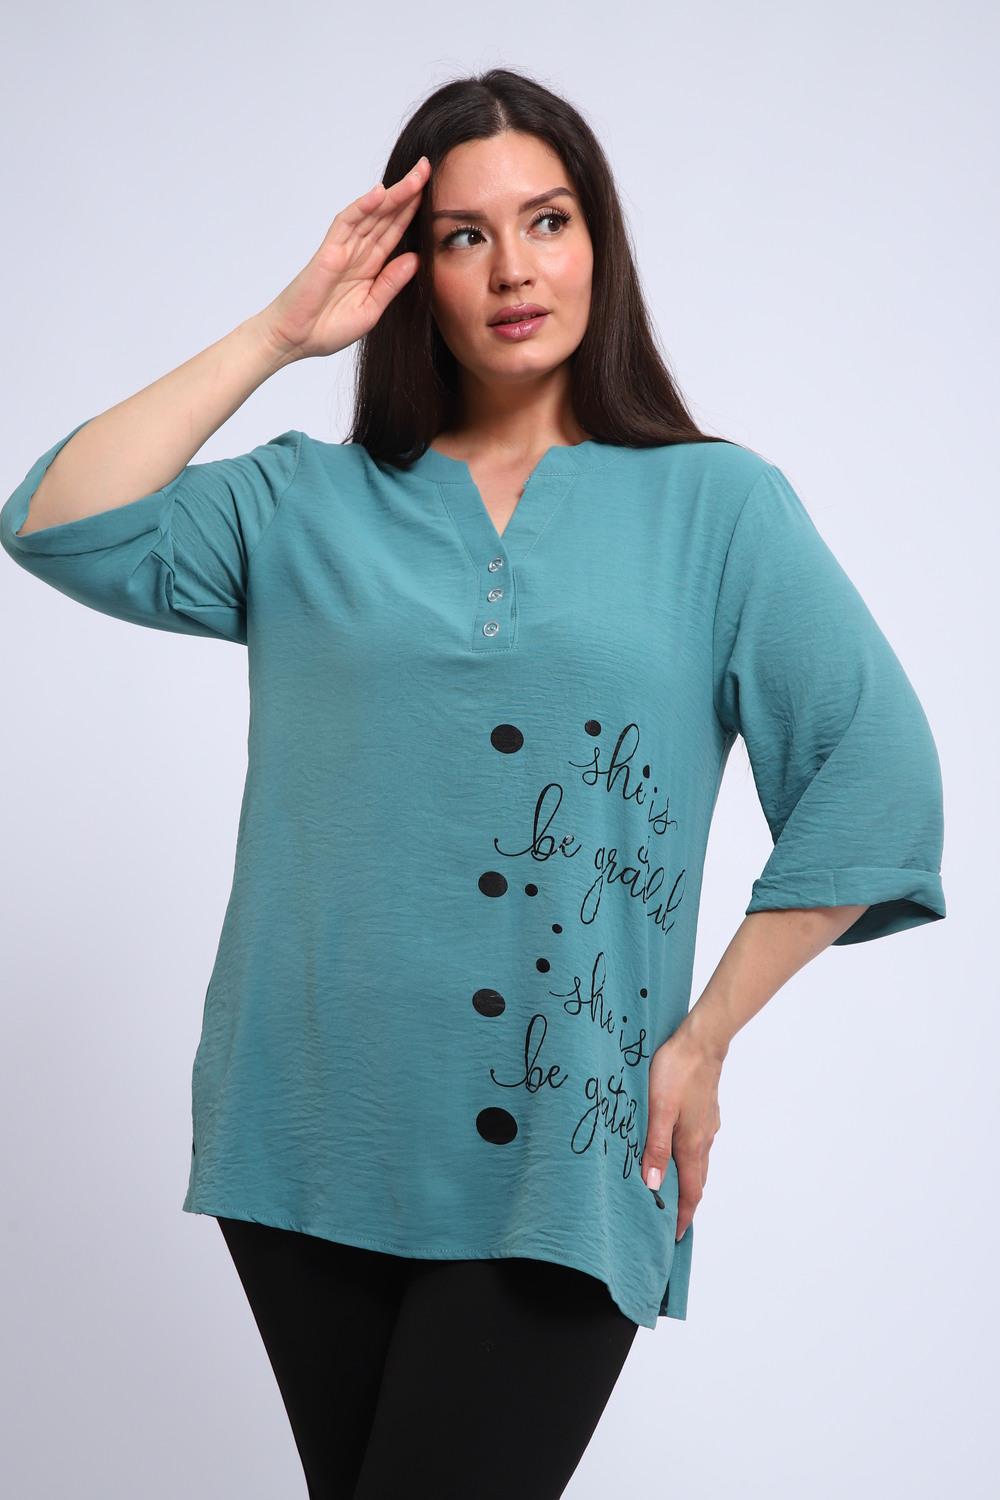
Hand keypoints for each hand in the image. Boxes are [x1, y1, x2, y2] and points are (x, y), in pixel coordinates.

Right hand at [253, 156, 430, 361]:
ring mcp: (343, 248)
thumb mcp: (371, 309)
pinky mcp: (328, 251)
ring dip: (393, 194)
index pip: (395, 232)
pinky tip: (380, 193)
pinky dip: (362, 206)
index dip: (413, 212)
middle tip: (428, 167)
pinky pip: (347, 223)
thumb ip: (391, 284)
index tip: (434, 193)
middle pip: (386, 216)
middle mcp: (358, 252)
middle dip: (408, 192)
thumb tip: (416, 258)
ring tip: (416, 175)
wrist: (296, 340)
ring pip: (371, 214)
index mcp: (371, 266)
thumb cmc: (328, 329)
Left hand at [641, 1025, 723, 1240]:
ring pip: (698, 1162)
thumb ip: (655, 1147)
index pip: (691, 1192)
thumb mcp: (658, 1110)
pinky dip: (689, 1158)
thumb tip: (653, 1185)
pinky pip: (699, 1144)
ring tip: (670, 1190)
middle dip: (685, 1203)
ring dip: (687, 1180)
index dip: (683, 1216)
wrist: (701, 1041)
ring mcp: (707, 1125)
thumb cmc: (677, 1071)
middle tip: (670, 1219)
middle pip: (697, 1181)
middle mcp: (704, 1140)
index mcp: (692, 1145)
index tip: (675, 1236)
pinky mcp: (706, 1111)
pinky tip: (676, 1150)